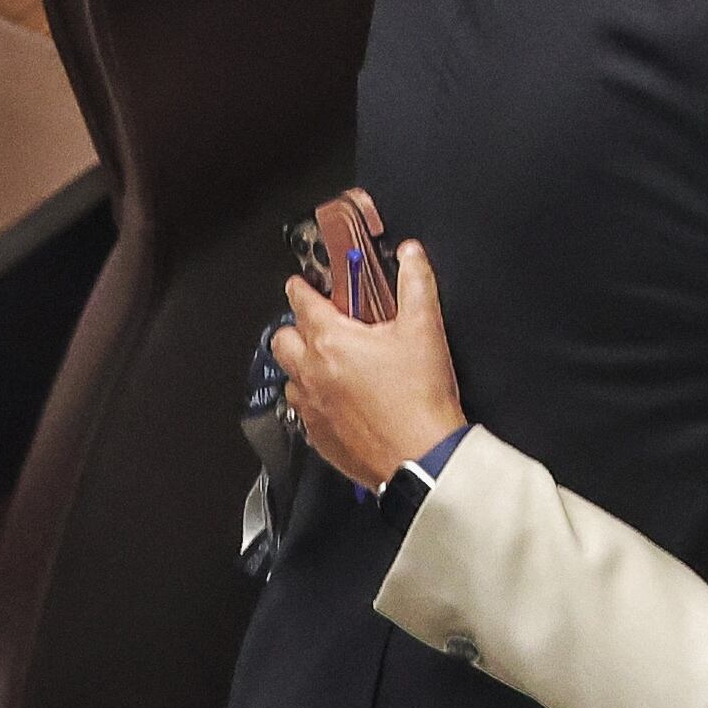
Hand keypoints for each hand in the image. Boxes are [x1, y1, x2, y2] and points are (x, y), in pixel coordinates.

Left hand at [271, 239, 466, 489]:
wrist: (419, 453)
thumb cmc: (418, 395)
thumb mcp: (425, 328)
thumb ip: (415, 283)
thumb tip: (410, 254)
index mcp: (332, 341)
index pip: (303, 303)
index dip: (301, 289)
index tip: (300, 284)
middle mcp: (311, 372)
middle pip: (282, 340)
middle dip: (295, 327)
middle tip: (319, 325)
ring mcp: (310, 406)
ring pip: (290, 377)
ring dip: (303, 365)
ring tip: (331, 364)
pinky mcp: (316, 435)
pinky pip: (302, 409)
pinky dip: (314, 398)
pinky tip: (338, 398)